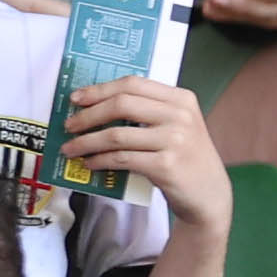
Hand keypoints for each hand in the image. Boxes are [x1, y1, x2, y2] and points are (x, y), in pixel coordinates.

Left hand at [61, 74, 228, 234]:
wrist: (208, 193)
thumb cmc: (183, 157)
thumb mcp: (175, 125)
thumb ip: (146, 112)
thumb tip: (94, 107)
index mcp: (181, 99)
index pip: (133, 84)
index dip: (100, 89)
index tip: (76, 98)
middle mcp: (180, 116)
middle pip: (121, 104)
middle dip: (87, 115)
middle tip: (69, 126)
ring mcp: (175, 140)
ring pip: (116, 135)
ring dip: (85, 142)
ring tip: (70, 148)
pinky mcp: (166, 165)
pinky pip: (121, 159)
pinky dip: (99, 160)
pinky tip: (89, 163)